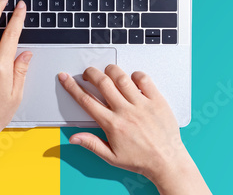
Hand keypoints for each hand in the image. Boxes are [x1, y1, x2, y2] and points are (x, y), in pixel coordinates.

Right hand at [58, 66, 210, 194]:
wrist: (166, 161)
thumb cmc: (141, 160)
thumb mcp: (111, 157)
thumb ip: (91, 144)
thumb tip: (74, 138)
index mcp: (112, 124)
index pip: (86, 100)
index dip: (72, 87)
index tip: (65, 78)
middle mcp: (126, 112)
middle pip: (102, 83)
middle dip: (90, 73)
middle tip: (87, 73)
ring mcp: (142, 105)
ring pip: (121, 78)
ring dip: (111, 70)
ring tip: (107, 71)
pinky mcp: (157, 101)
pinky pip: (144, 80)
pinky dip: (136, 75)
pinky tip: (132, 78)